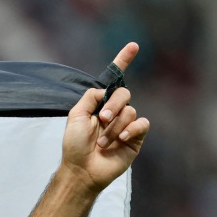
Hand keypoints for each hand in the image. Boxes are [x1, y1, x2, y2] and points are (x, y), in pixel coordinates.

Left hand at [60, 42, 149, 193]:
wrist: (82, 170)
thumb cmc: (75, 146)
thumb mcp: (75, 116)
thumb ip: (89, 97)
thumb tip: (105, 90)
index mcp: (100, 105)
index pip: (114, 82)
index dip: (123, 62)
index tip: (133, 46)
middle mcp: (114, 113)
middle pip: (124, 94)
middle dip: (113, 106)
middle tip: (102, 120)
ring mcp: (126, 125)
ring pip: (130, 112)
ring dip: (114, 127)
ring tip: (102, 142)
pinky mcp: (136, 138)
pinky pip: (142, 123)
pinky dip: (131, 129)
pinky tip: (120, 140)